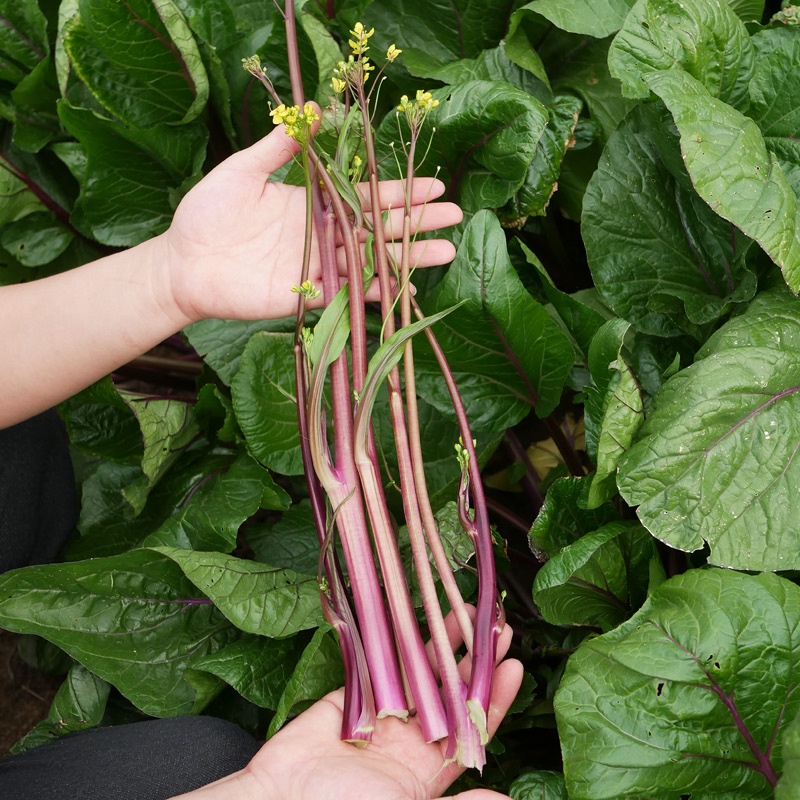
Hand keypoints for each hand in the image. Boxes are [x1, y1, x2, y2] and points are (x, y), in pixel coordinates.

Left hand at [162, 106, 461, 323]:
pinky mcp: (308, 295)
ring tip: (444, 252)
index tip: (434, 185)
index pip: (366, 196)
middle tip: (455, 217)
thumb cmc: (207, 214)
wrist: (184, 263)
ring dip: (407, 258)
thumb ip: (279, 145)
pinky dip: (376, 294)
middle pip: (379, 228)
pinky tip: (405, 292)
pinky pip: (349, 294)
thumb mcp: (243, 170)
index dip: (400, 192)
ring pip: (372, 261)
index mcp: (313, 202)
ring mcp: (319, 266)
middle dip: (417, 222)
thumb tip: (314, 111)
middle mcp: (323, 234)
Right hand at [243, 623, 522, 799]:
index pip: (472, 727)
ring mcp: (381, 713)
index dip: (493, 696)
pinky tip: (413, 618)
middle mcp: (409, 737)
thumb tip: (504, 799)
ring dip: (442, 642)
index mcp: (427, 769)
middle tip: (495, 627)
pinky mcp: (352, 694)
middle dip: (473, 659)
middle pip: (449, 690)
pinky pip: (379, 661)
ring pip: (419, 669)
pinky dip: (395, 640)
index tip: (513, 665)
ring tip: (465, 611)